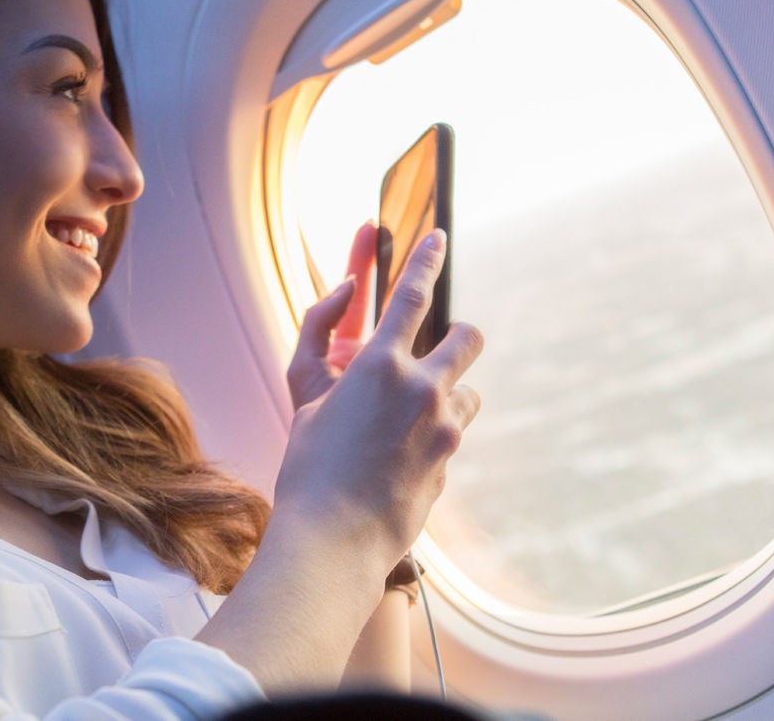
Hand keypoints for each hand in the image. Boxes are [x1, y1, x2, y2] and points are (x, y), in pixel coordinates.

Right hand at [274, 230, 482, 566]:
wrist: (335, 537)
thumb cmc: (309, 465)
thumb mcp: (304, 395)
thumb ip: (318, 340)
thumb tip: (346, 298)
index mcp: (377, 364)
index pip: (411, 295)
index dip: (426, 260)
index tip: (438, 237)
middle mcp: (420, 387)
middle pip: (467, 337)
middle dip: (460, 336)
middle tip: (442, 350)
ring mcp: (443, 425)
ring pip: (469, 390)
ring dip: (449, 394)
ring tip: (410, 422)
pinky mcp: (453, 459)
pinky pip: (454, 432)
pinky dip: (437, 434)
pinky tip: (404, 460)